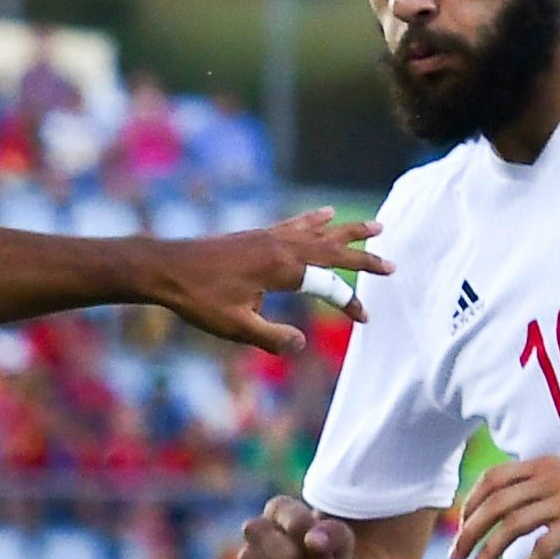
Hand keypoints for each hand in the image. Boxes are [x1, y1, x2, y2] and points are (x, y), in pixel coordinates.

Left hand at [153, 206, 390, 350]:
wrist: (167, 268)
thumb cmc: (199, 300)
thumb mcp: (236, 327)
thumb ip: (271, 337)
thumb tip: (300, 345)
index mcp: (283, 268)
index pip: (329, 284)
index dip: (350, 302)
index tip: (364, 319)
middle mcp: (282, 247)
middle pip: (334, 249)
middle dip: (365, 257)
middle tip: (392, 264)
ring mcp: (270, 237)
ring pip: (320, 231)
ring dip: (348, 230)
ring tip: (376, 225)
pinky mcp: (258, 235)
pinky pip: (296, 224)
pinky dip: (315, 220)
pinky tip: (325, 213)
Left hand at [451, 457, 559, 558]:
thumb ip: (543, 490)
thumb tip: (509, 513)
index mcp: (546, 466)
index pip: (493, 478)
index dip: (470, 502)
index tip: (460, 526)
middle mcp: (551, 478)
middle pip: (494, 504)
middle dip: (469, 532)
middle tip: (456, 556)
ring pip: (511, 526)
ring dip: (487, 554)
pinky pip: (543, 549)